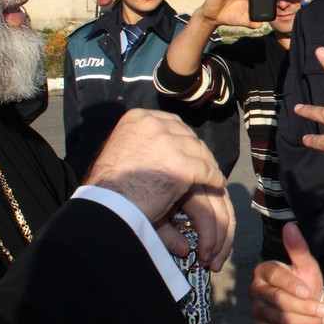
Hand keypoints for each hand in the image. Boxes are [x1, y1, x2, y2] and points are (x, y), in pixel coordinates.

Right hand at [85, 109, 235, 270]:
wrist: (107, 205)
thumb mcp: (124, 150)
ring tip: (212, 175)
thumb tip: (165, 146)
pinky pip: (206, 170)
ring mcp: (170, 143)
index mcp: (138, 118)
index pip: (172, 124)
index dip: (183, 138)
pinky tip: (217, 184)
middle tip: (204, 164)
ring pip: (200, 152)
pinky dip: (214, 178)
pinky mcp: (182, 165)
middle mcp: (155, 124)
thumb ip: (144, 142)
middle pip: (188, 136)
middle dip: (197, 151)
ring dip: (207, 164)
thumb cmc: (110, 185)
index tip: (190, 150)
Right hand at [250, 224, 323, 323]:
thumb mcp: (306, 265)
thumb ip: (298, 248)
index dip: (292, 285)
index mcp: (264, 270)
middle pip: (277, 301)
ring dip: (304, 322)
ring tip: (323, 319)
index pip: (275, 277)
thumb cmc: (304, 281)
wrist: (304, 304)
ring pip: (279, 319)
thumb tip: (290, 225)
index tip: (309, 292)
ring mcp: (256, 311)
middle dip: (304, 308)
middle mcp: (255, 290)